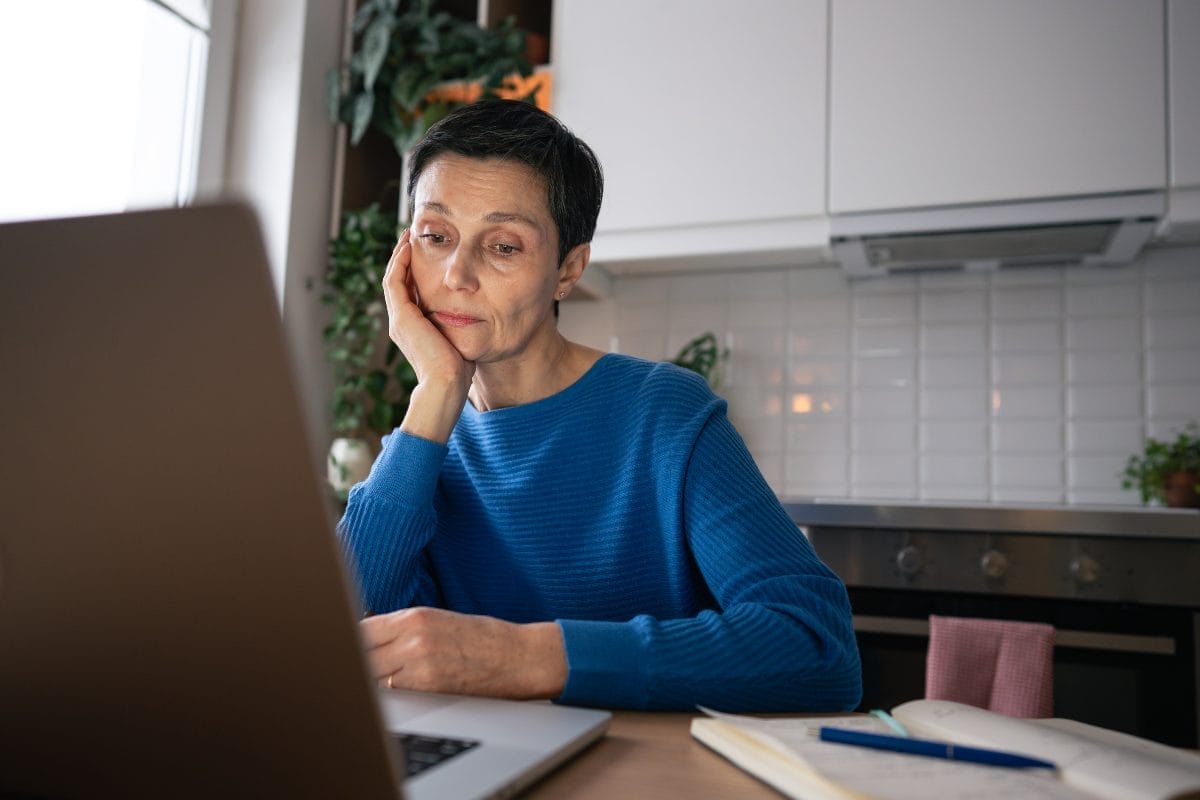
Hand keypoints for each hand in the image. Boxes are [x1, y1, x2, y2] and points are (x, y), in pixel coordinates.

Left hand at [361, 607, 566, 699]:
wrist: (518, 657)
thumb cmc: (483, 639)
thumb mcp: (439, 620)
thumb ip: (402, 629)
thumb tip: (366, 641)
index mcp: (415, 616)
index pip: (360, 630)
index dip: (350, 643)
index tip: (347, 649)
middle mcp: (413, 638)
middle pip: (361, 654)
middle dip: (358, 663)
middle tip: (358, 670)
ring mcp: (420, 664)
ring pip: (373, 678)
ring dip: (372, 682)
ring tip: (377, 683)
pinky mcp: (430, 689)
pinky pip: (394, 695)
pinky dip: (390, 696)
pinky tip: (396, 694)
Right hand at [382, 231, 472, 441]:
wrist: (446, 386)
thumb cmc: (459, 370)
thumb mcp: (460, 341)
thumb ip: (460, 327)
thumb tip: (478, 317)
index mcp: (414, 328)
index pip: (410, 292)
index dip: (415, 271)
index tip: (426, 253)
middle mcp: (402, 323)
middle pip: (399, 282)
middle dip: (405, 258)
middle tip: (412, 236)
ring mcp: (399, 320)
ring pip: (393, 278)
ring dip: (400, 255)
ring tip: (408, 235)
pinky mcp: (402, 317)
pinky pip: (395, 282)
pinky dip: (400, 263)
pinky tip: (408, 247)